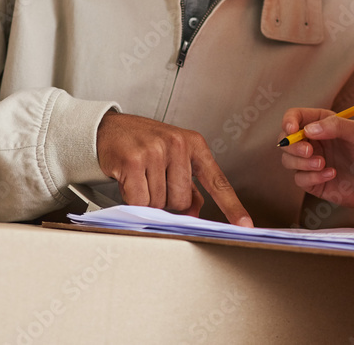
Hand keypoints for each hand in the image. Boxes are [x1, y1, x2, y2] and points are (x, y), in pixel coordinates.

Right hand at [96, 112, 252, 226]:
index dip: (232, 206)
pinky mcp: (134, 160)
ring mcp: (156, 151)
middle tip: (153, 181)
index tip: (245, 225)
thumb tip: (196, 212)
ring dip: (148, 199)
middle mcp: (178, 144)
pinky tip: (128, 180)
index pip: (217, 181)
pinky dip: (133, 199)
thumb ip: (189, 186)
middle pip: (181, 200)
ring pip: (159, 202)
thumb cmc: (143, 145)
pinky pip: (139, 200)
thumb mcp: (173, 158)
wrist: (108, 129)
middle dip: (167, 201)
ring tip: (140, 177)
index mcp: (194, 144)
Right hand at [278, 107, 353, 211]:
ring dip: (302, 163)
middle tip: (309, 151)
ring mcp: (312, 163)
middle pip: (285, 140)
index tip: (291, 130)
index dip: (288, 121)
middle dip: (292, 146)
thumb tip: (307, 130)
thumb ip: (336, 126)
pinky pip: (300, 179)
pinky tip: (332, 175)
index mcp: (322, 124)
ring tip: (323, 164)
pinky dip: (312, 178)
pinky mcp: (314, 183)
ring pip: (288, 160)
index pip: (295, 117)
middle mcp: (313, 142)